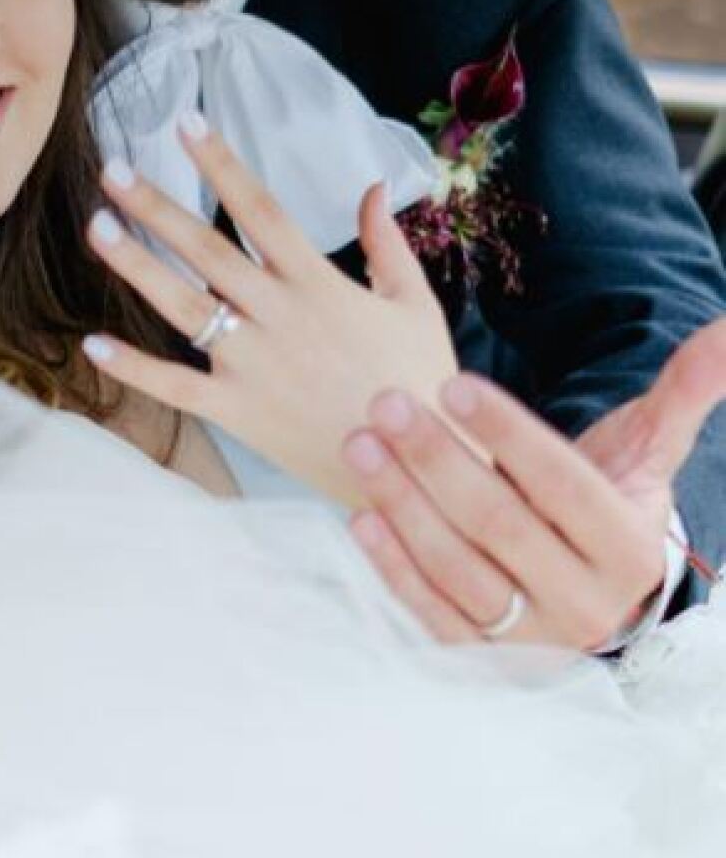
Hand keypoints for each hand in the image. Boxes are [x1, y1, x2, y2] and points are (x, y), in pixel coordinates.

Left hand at [81, 115, 458, 505]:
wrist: (418, 468)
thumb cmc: (418, 381)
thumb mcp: (415, 304)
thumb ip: (386, 243)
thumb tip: (371, 185)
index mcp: (319, 284)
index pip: (260, 210)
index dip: (222, 164)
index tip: (186, 124)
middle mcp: (279, 316)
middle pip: (207, 250)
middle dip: (156, 207)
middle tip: (112, 169)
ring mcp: (253, 365)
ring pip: (184, 306)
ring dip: (137, 267)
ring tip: (97, 228)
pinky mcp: (237, 411)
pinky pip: (176, 387)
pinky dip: (134, 368)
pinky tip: (92, 344)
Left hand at [343, 317, 725, 648]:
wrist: (594, 594)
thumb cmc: (608, 503)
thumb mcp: (646, 452)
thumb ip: (682, 392)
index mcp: (626, 547)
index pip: (562, 484)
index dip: (507, 435)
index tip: (453, 383)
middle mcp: (583, 601)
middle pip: (500, 523)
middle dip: (436, 458)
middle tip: (384, 401)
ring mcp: (530, 637)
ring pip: (458, 569)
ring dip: (402, 503)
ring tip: (358, 443)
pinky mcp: (482, 658)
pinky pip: (432, 615)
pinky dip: (393, 568)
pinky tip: (359, 517)